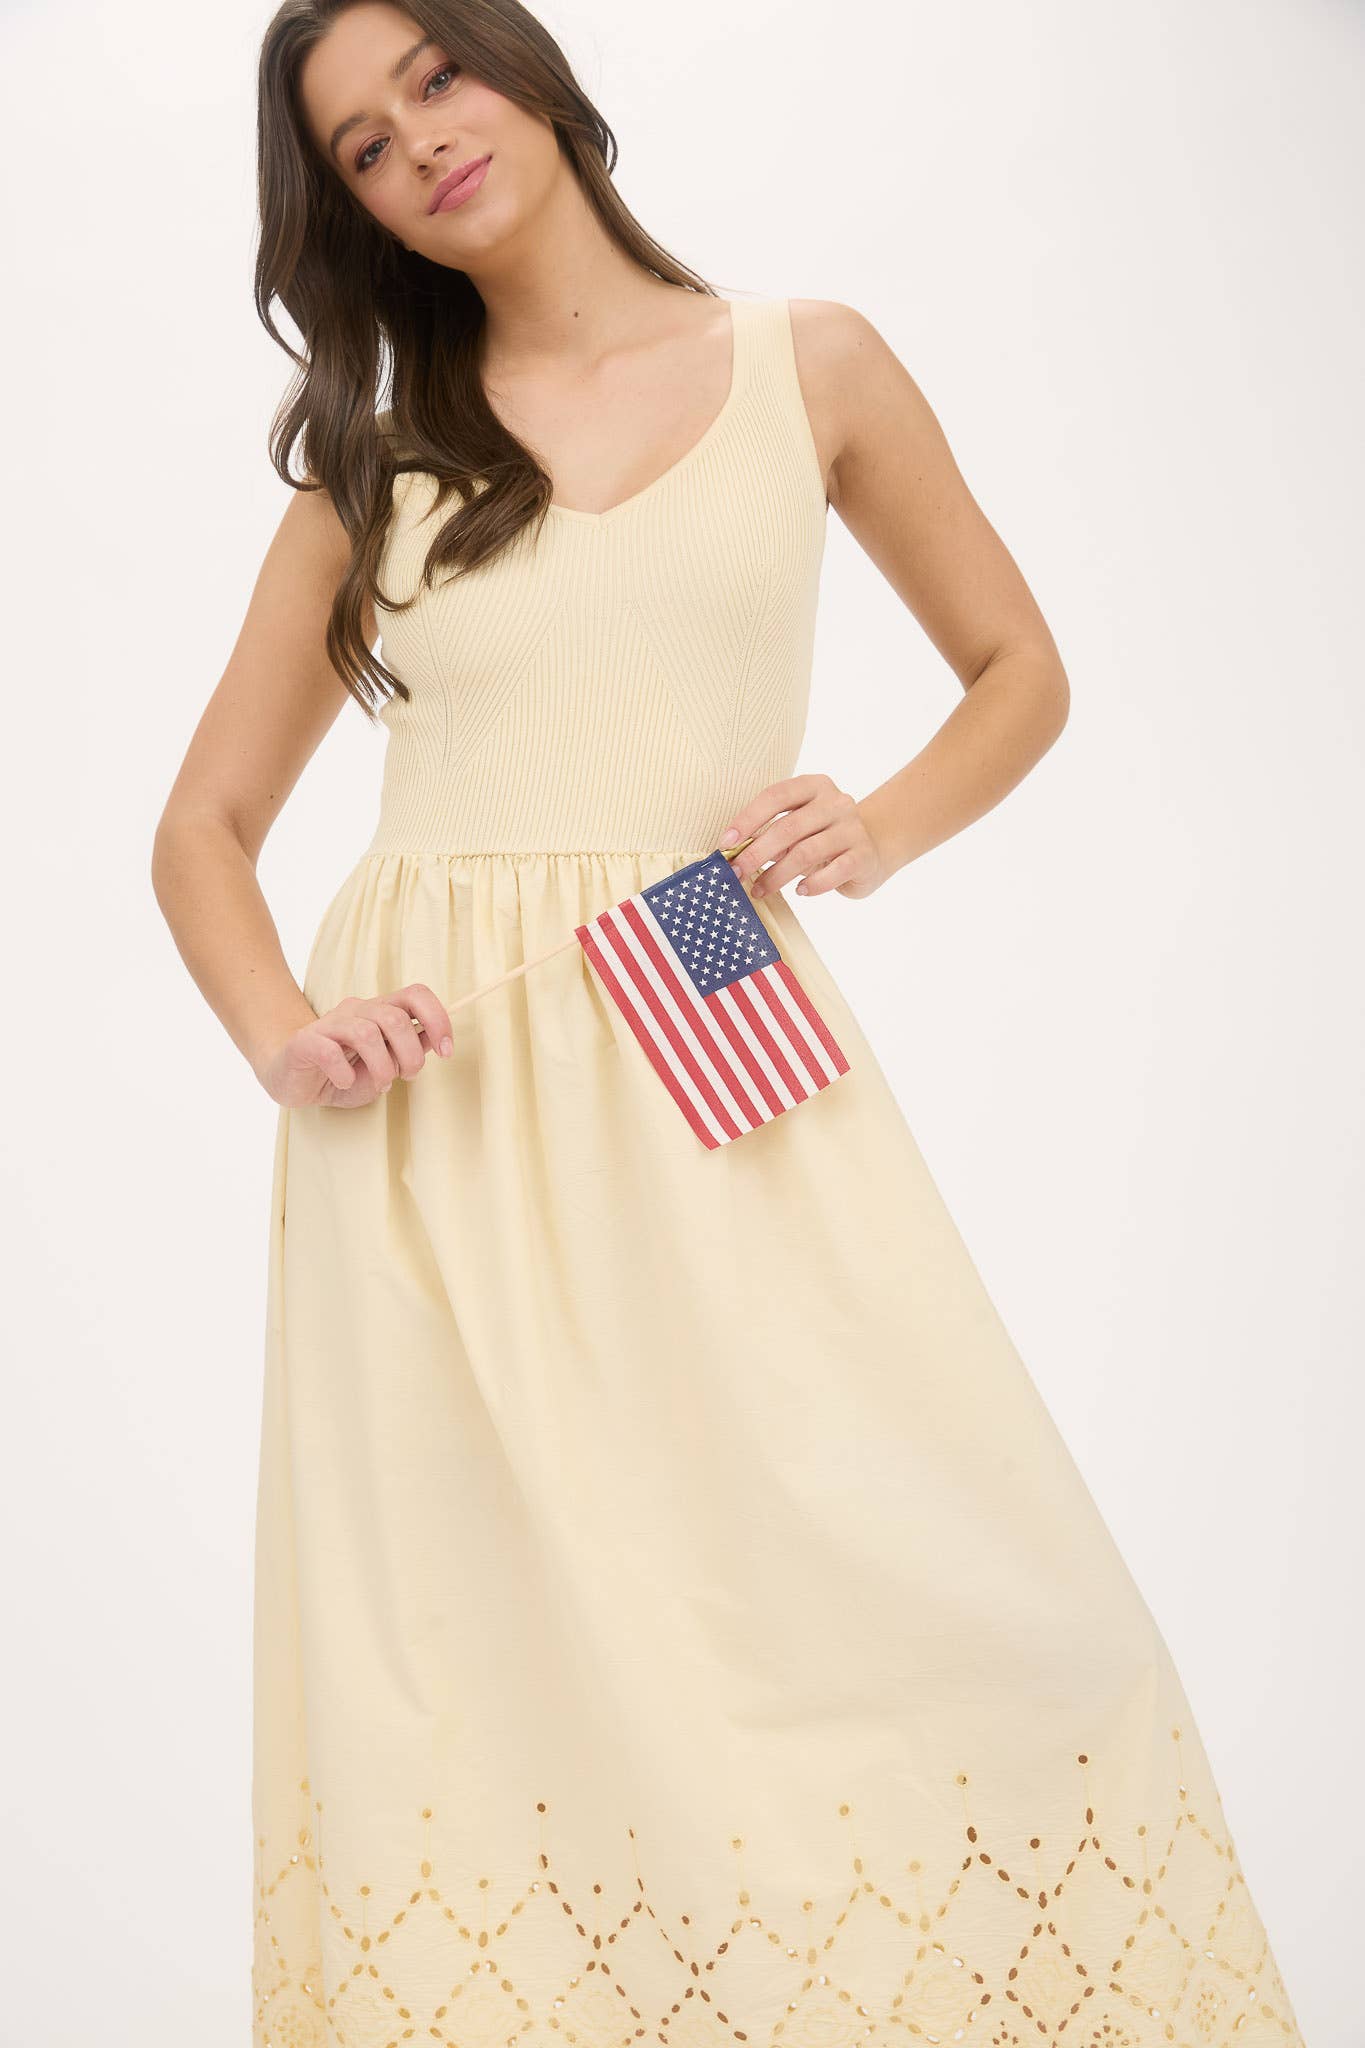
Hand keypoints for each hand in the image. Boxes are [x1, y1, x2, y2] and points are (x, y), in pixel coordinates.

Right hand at [254, 984, 454, 1107]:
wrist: (291, 1077)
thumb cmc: (341, 1073)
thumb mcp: (384, 1066)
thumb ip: (408, 1051)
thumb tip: (435, 1039)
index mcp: (380, 1011)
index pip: (416, 994)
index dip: (438, 1018)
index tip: (446, 1051)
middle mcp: (357, 1011)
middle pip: (395, 1018)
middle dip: (410, 1054)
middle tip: (406, 1077)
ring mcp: (329, 1024)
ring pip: (367, 1034)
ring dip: (382, 1068)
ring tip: (379, 1086)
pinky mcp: (305, 1042)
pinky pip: (330, 1050)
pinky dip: (344, 1073)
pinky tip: (344, 1083)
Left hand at [720, 774, 886, 901]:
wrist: (873, 848)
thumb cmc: (823, 837)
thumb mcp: (800, 827)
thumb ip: (773, 832)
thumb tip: (735, 854)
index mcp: (814, 786)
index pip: (776, 796)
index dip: (748, 818)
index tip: (725, 842)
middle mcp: (836, 803)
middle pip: (788, 827)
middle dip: (756, 853)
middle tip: (736, 873)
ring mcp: (852, 828)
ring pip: (806, 852)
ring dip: (777, 875)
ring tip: (760, 890)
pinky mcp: (863, 856)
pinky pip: (833, 871)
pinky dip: (813, 884)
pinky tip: (799, 891)